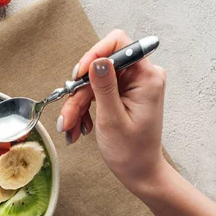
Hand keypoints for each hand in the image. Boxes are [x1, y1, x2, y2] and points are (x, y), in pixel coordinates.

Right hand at [58, 29, 167, 193]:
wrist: (139, 172)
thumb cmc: (131, 152)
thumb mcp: (112, 119)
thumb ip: (104, 86)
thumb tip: (97, 60)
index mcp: (146, 77)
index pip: (119, 43)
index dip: (94, 54)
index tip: (78, 76)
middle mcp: (141, 76)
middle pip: (99, 67)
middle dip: (79, 93)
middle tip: (68, 116)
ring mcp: (130, 85)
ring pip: (92, 82)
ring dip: (77, 105)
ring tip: (71, 128)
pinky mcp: (120, 94)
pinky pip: (94, 93)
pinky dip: (83, 109)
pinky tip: (80, 127)